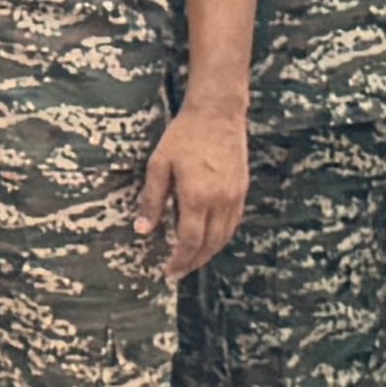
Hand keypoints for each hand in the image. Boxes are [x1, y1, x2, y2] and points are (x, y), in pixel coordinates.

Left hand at [137, 102, 245, 279]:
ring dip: (208, 253)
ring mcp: (235, 197)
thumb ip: (152, 199)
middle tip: (178, 272)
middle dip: (193, 262)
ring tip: (191, 260)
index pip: (190, 240)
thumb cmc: (183, 136)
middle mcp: (220, 201)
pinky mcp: (242, 190)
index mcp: (197, 197)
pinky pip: (233, 223)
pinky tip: (209, 239)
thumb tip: (143, 230)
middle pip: (210, 244)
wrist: (218, 114)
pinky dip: (221, 237)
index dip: (180, 259)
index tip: (168, 271)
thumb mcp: (159, 165)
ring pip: (224, 236)